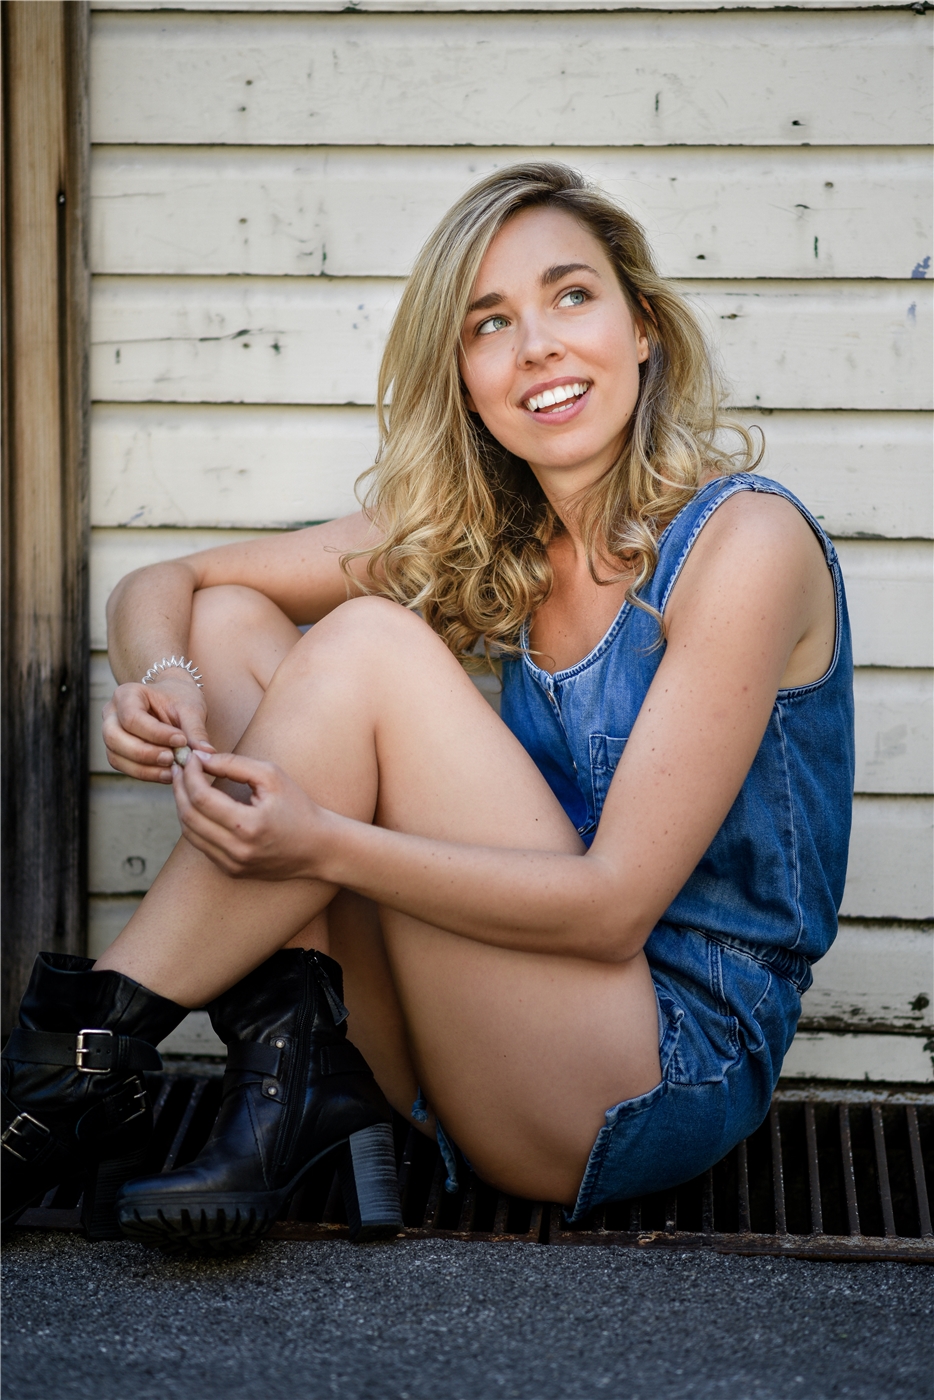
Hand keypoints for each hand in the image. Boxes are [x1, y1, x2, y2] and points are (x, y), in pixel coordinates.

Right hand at [102, 674, 214, 782]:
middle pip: (115, 738)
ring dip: (145, 768)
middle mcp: (111, 713)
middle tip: (173, 758)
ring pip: (116, 757)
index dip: (156, 733)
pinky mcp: (117, 751)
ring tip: (173, 769)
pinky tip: (167, 774)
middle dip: (145, 753)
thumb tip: (206, 753)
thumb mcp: (190, 708)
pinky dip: (145, 774)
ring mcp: (110, 734)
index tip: (181, 740)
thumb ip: (195, 730)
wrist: (173, 700)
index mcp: (126, 694)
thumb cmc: (179, 699)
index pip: (132, 717)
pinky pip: (124, 767)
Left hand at [172, 751, 330, 880]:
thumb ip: (234, 764)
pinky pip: (202, 846)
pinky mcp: (231, 871)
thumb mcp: (272, 776)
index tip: (189, 758)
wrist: (319, 847)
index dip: (190, 775)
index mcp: (248, 825)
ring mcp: (232, 864)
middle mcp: (236, 850)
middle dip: (179, 788)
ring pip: (190, 834)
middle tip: (179, 768)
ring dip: (182, 806)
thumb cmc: (298, 808)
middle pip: (189, 817)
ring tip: (185, 784)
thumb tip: (200, 758)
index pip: (201, 798)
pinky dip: (195, 824)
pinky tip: (198, 806)